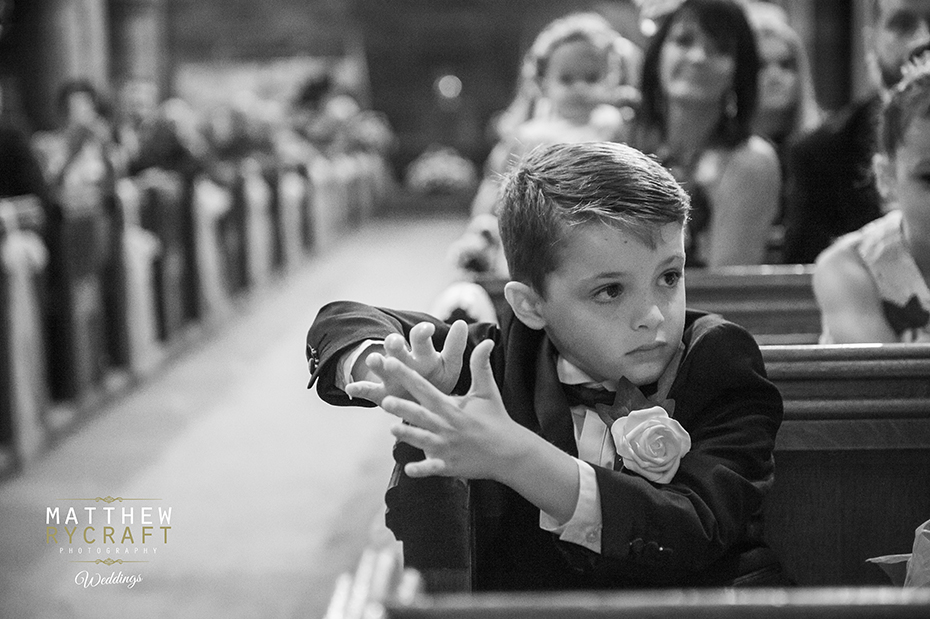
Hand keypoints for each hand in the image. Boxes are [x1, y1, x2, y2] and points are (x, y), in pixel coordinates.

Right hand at [346, 320, 467, 404]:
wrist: (424, 402)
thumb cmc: (438, 379)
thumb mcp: (449, 364)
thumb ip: (455, 346)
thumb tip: (462, 323)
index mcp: (422, 352)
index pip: (420, 337)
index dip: (422, 332)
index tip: (427, 330)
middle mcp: (403, 359)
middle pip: (395, 346)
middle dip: (394, 343)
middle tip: (394, 341)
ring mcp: (389, 375)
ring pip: (379, 364)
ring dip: (375, 361)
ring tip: (374, 359)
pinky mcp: (381, 394)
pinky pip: (368, 390)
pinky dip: (359, 388)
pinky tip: (351, 388)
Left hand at [372, 339, 520, 479]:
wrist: (509, 452)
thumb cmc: (496, 419)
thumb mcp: (487, 391)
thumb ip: (480, 366)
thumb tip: (487, 340)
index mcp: (451, 407)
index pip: (425, 389)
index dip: (408, 376)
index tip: (391, 363)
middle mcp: (447, 426)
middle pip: (421, 415)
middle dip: (403, 408)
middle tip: (385, 399)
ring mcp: (447, 447)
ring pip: (424, 441)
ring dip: (408, 436)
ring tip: (391, 430)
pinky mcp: (449, 466)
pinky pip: (433, 468)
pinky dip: (422, 469)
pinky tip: (408, 470)